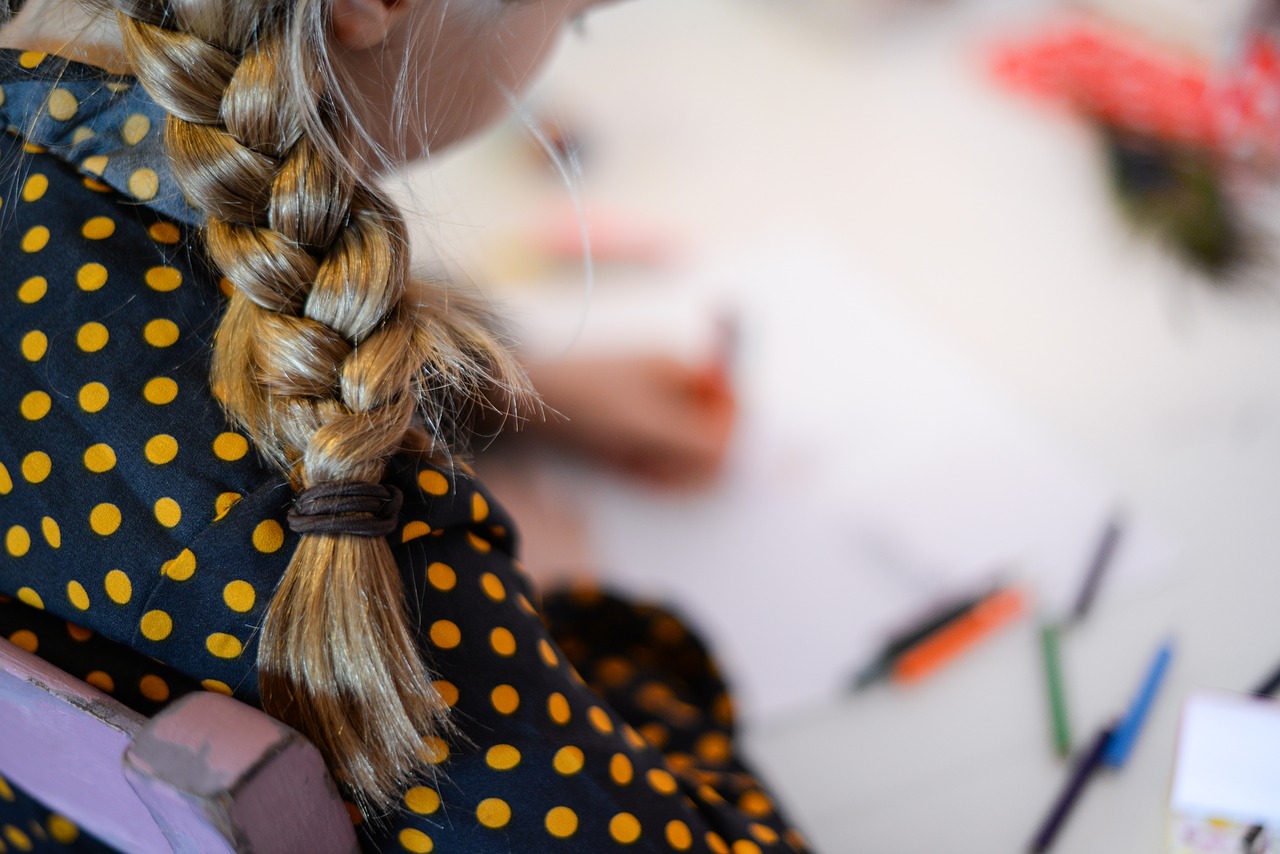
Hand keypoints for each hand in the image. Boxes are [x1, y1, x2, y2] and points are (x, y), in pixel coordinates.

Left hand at [525, 355, 736, 487]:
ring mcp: (652, 406)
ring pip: (681, 451)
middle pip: (707, 434)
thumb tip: (731, 453)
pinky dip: (641, 464)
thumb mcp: (651, 425)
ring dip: (661, 465)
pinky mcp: (631, 426)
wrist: (526, 400)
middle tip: (654, 464)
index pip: (732, 407)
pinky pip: (653, 455)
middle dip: (685, 458)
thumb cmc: (590, 402)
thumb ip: (700, 440)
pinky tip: (620, 464)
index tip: (697, 456)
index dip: (722, 439)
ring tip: (629, 461)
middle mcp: (674, 384)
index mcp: (684, 369)